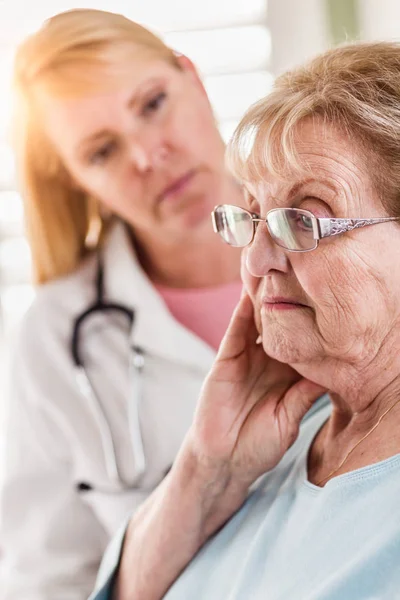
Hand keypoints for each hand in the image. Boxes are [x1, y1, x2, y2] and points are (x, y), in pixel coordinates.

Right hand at [189, 293, 325, 486]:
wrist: (225, 459)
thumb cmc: (259, 445)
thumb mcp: (290, 418)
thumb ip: (305, 395)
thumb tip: (334, 372)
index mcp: (288, 375)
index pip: (304, 342)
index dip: (315, 325)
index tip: (330, 306)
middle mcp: (269, 361)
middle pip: (282, 325)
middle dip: (291, 303)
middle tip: (304, 278)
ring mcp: (247, 357)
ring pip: (259, 321)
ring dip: (266, 299)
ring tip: (277, 274)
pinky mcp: (227, 359)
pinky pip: (236, 331)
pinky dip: (242, 311)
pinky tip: (250, 291)